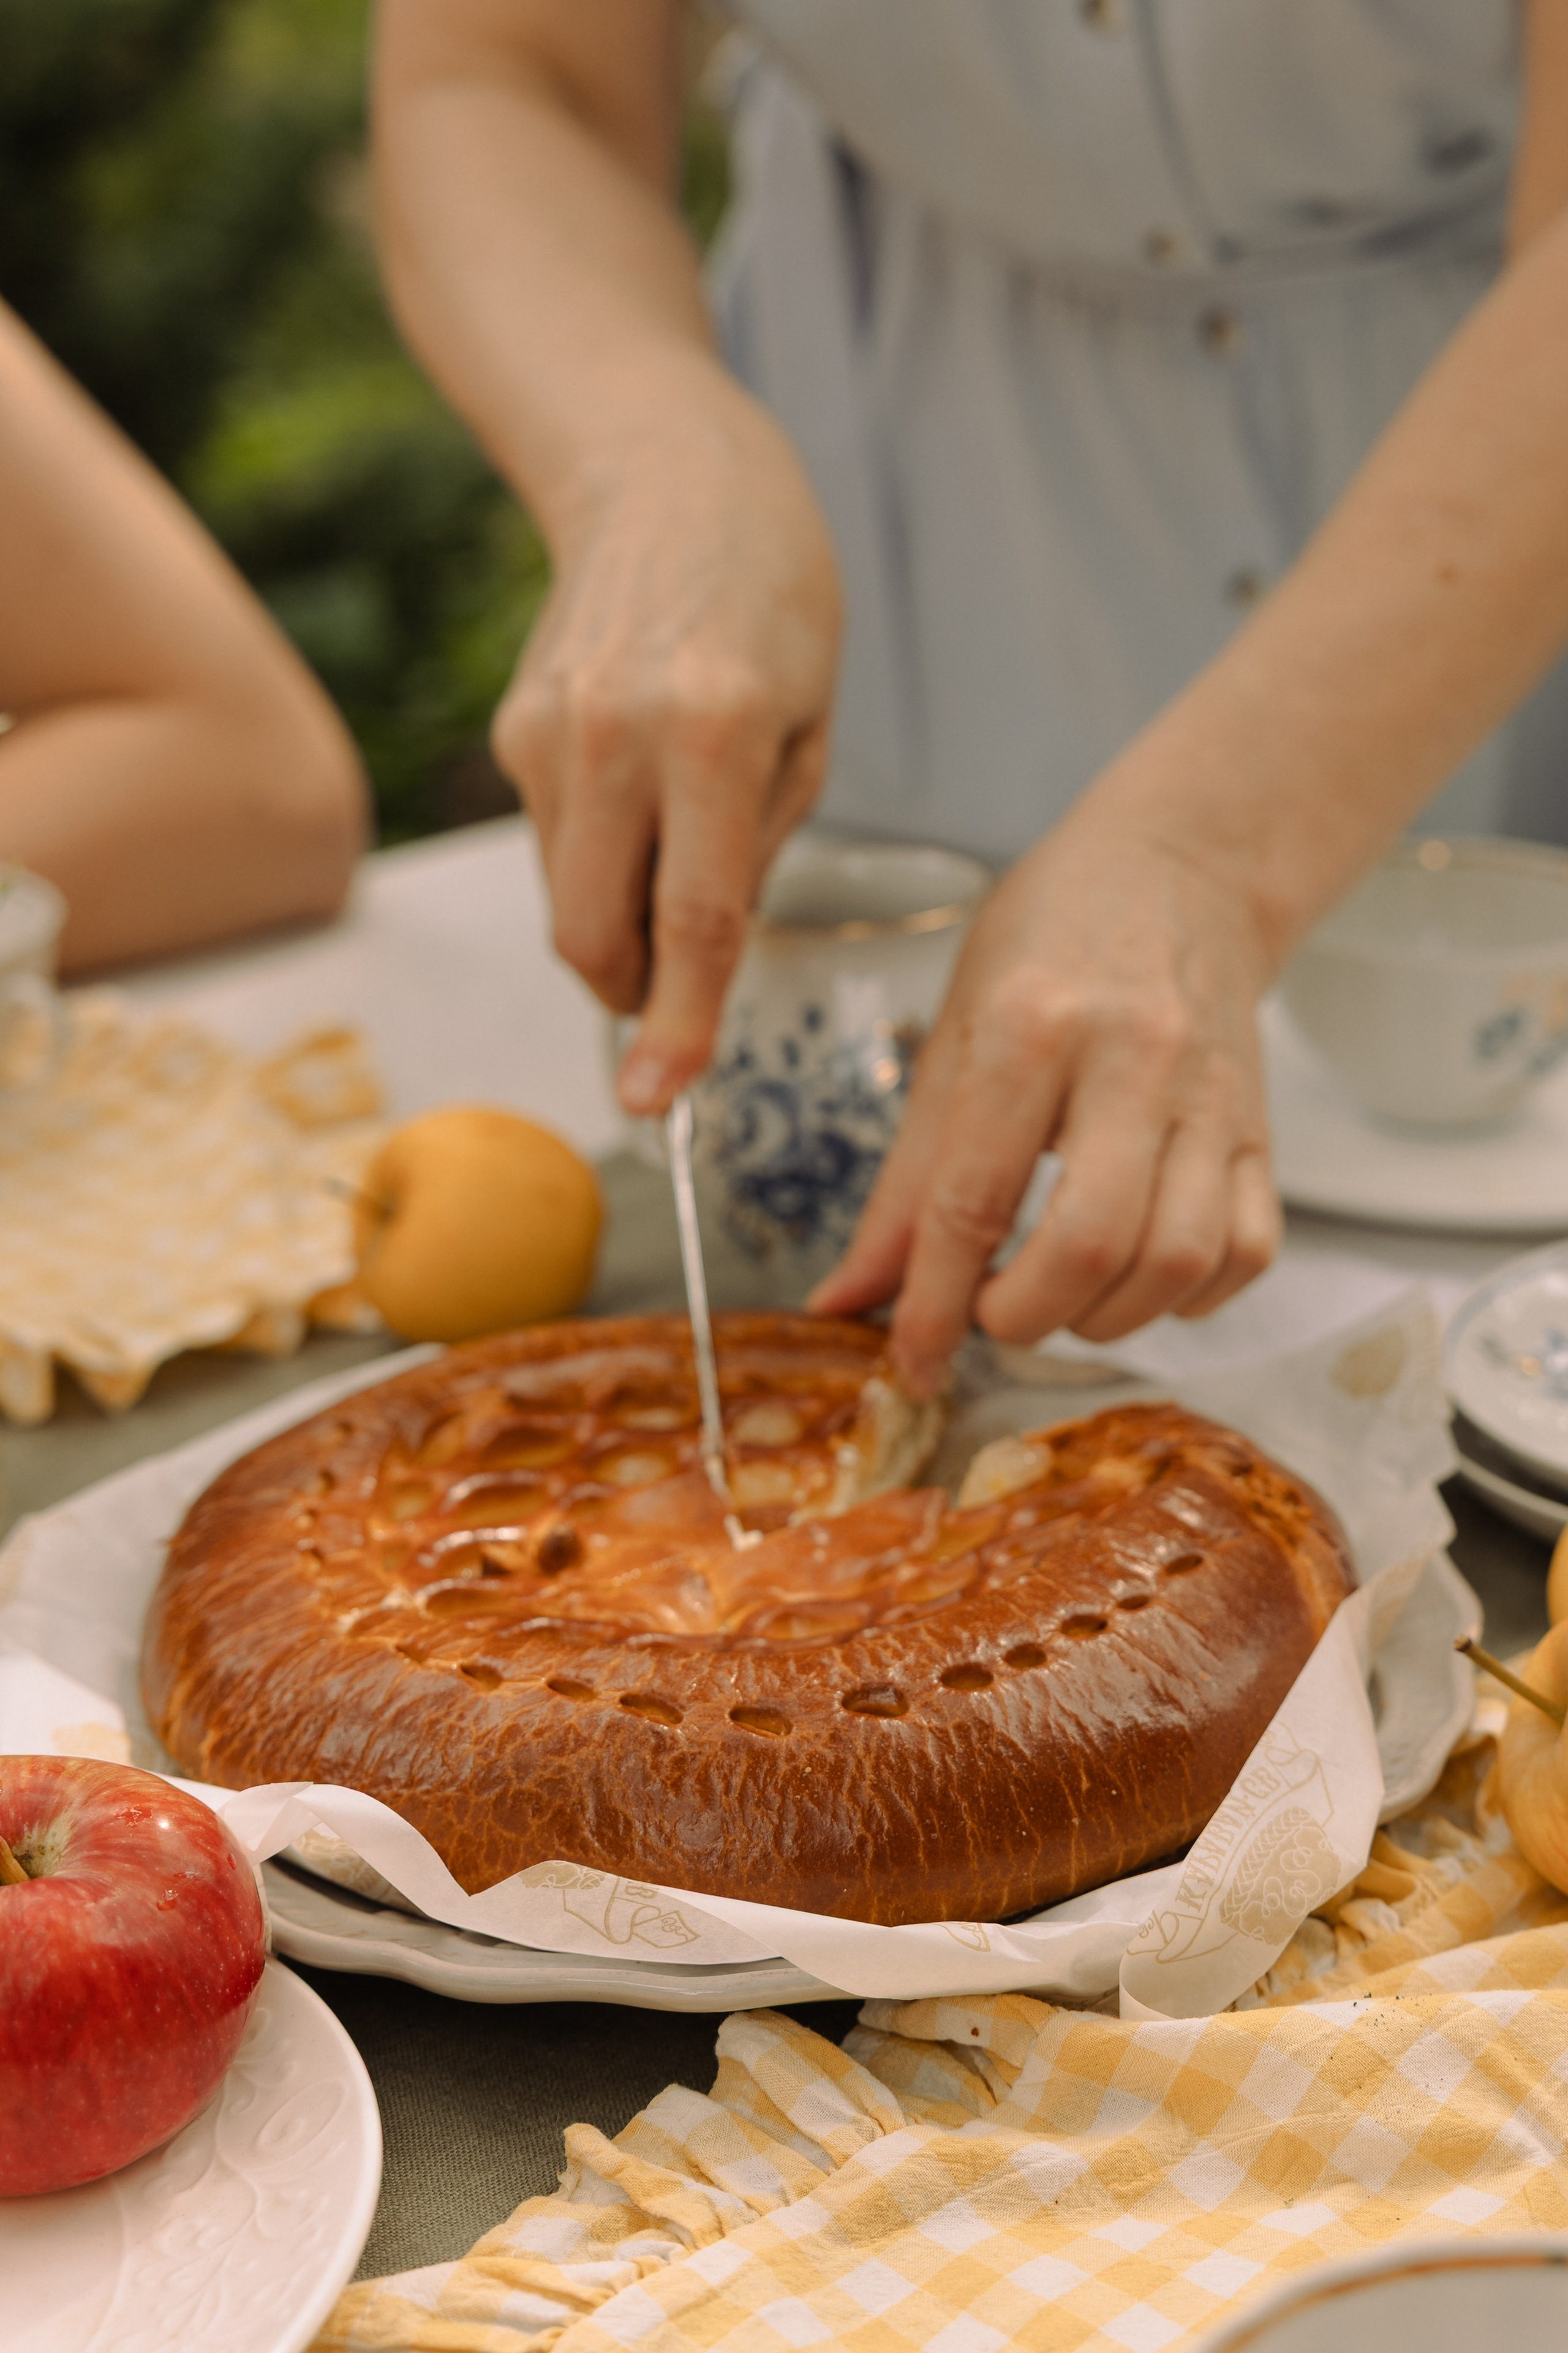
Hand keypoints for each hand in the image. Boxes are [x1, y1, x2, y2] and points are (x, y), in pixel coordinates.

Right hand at [493, 386, 840, 1114]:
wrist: (663, 473)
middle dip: (632, 995)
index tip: (655, 1100)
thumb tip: (703, 958)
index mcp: (718, 731)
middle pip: (592, 933)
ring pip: (564, 898)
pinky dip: (596, 861)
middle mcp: (619, 733)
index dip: (675, 1026)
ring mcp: (552, 731)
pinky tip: (637, 795)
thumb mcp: (812, 721)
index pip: (690, 921)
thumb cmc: (768, 593)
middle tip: (675, 996)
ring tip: (671, 850)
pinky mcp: (514, 728)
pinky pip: (551, 844)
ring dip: (616, 923)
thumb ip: (761, 846)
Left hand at [810, 814, 1281, 1393]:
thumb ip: (904, 1182)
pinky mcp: (1263, 1129)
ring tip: (1056, 1299)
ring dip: (1103, 1318)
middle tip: (989, 1315)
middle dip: (1023, 1315)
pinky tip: (1133, 1278)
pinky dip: (1187, 1297)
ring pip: (1176, 1261)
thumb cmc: (1052, 940)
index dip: (932, 1303)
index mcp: (1031, 1026)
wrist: (1181, 868)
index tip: (913, 1358)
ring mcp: (1211, 1098)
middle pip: (1088, 1243)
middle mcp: (1132, 1060)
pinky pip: (1244, 1252)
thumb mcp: (953, 1036)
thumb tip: (847, 1298)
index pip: (972, 1199)